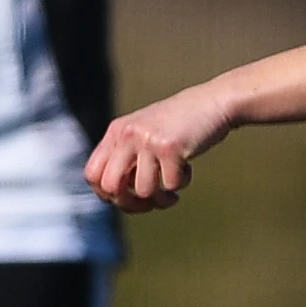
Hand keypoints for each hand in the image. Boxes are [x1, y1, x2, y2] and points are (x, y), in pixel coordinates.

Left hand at [82, 83, 236, 210]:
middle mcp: (127, 134)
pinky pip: (170, 185)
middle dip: (130, 204)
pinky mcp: (170, 147)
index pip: (92, 174)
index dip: (107, 194)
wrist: (213, 102)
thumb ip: (126, 158)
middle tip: (149, 203)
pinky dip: (181, 184)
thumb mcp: (144, 134)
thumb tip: (113, 198)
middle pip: (110, 187)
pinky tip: (187, 169)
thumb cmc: (180, 125)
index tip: (127, 197)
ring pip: (143, 191)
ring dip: (161, 198)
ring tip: (172, 191)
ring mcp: (147, 139)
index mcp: (116, 132)